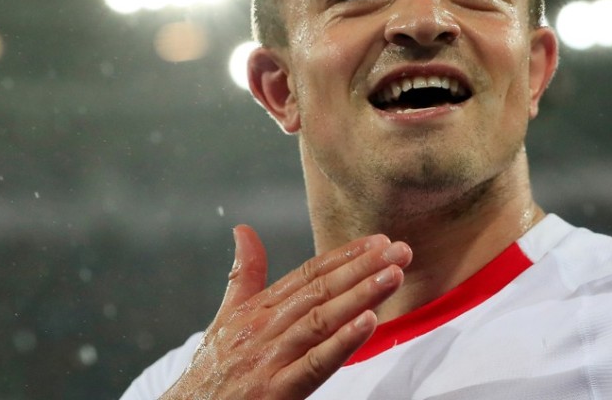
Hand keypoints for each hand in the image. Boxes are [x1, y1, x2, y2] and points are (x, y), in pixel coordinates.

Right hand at [161, 225, 411, 398]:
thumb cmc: (210, 371)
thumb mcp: (225, 319)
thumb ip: (243, 276)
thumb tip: (243, 229)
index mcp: (257, 309)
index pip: (308, 274)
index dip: (345, 256)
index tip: (379, 241)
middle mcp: (264, 328)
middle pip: (320, 291)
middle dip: (363, 269)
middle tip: (401, 251)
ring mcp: (269, 359)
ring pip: (321, 320)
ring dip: (361, 296)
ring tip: (393, 276)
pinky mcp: (275, 391)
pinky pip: (314, 363)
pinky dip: (342, 342)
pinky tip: (369, 323)